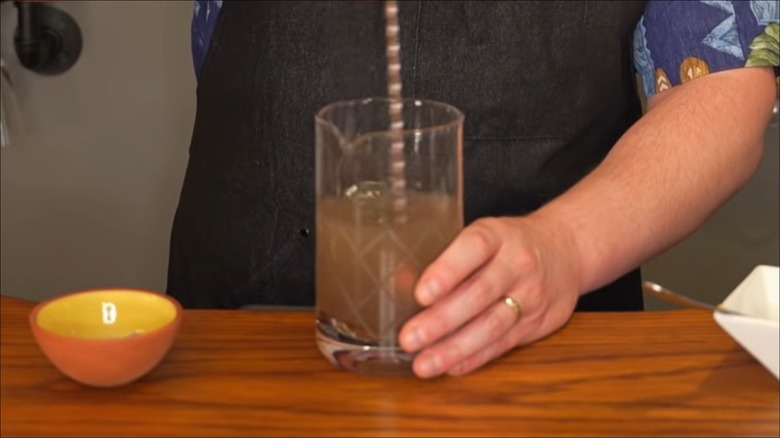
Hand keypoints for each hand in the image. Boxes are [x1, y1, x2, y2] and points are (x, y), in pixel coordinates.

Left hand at [398, 214, 582, 377]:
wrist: (565, 250)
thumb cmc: (508, 243)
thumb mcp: (483, 235)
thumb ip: (450, 258)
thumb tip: (401, 284)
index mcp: (497, 235)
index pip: (473, 249)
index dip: (447, 271)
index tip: (420, 293)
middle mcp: (517, 264)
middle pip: (479, 294)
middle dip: (441, 320)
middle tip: (409, 338)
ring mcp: (531, 295)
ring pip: (492, 325)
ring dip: (454, 348)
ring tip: (423, 363)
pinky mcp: (538, 322)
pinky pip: (504, 343)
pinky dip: (475, 357)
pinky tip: (451, 367)